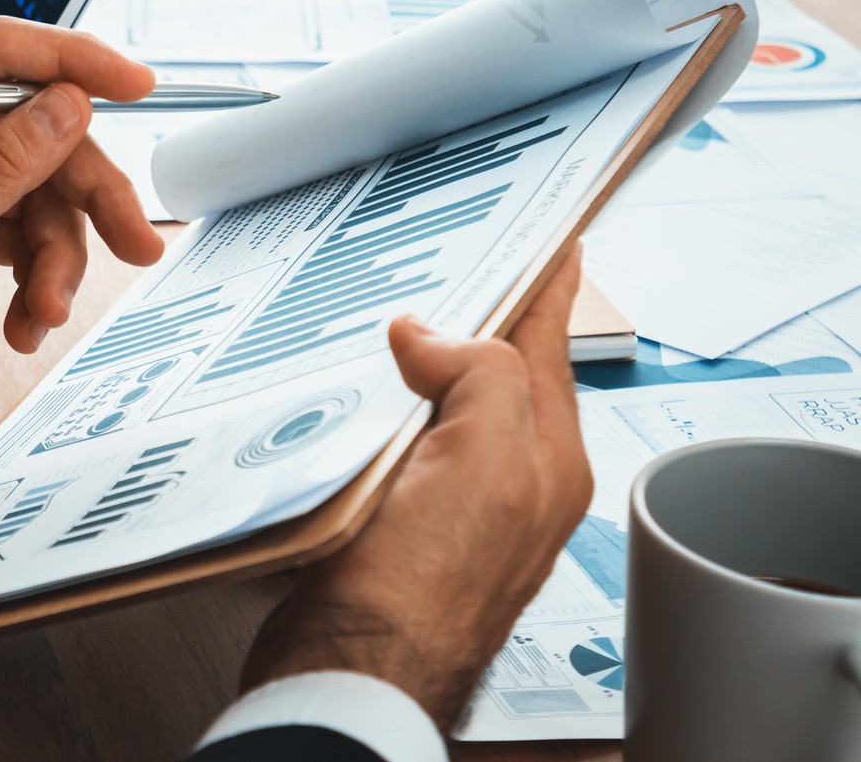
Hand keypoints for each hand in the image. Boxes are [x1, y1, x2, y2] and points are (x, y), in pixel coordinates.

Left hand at [0, 17, 163, 462]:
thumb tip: (66, 103)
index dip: (73, 59)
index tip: (136, 83)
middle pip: (38, 130)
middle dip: (86, 196)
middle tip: (134, 240)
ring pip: (43, 187)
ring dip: (56, 257)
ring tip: (43, 310)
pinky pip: (27, 226)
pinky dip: (36, 275)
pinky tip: (23, 319)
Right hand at [238, 245, 594, 728]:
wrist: (352, 670)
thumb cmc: (421, 590)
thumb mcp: (484, 458)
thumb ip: (481, 376)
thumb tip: (429, 336)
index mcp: (546, 458)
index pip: (548, 342)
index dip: (549, 281)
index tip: (554, 233)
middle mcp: (506, 480)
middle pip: (495, 371)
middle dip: (478, 315)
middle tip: (459, 259)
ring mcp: (449, 504)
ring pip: (439, 405)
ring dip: (415, 361)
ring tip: (394, 314)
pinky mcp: (392, 523)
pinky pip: (392, 443)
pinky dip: (375, 408)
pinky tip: (349, 396)